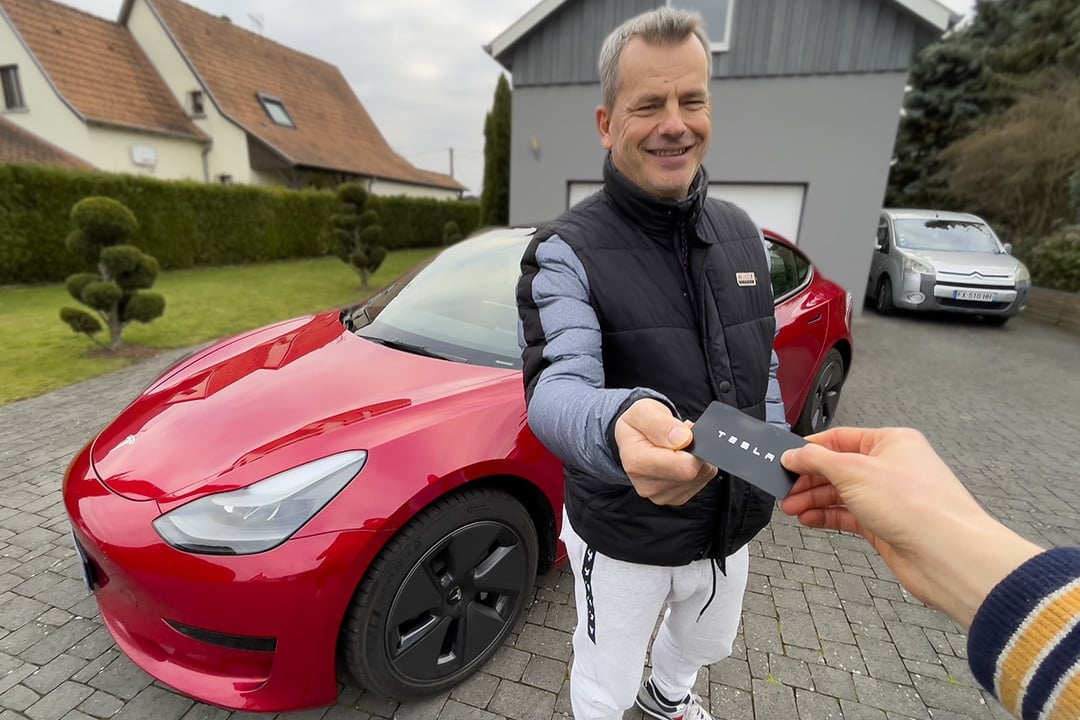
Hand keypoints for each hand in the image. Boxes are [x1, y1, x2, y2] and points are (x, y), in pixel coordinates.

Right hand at [614, 398, 716, 505]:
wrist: (632, 439)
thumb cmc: (638, 424)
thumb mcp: (643, 411)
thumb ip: (661, 424)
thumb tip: (683, 439)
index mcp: (636, 462)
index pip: (682, 466)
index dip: (691, 445)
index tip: (684, 432)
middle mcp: (647, 485)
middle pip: (694, 472)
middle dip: (694, 449)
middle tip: (681, 436)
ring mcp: (661, 495)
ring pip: (701, 476)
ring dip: (695, 457)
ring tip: (678, 446)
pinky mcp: (675, 498)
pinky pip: (701, 481)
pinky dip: (697, 467)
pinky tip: (681, 458)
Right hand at [780, 427, 1041, 629]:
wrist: (947, 555)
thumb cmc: (915, 505)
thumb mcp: (854, 471)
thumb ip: (817, 460)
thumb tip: (792, 455)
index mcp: (891, 442)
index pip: (840, 438)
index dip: (810, 449)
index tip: (785, 460)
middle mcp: (891, 467)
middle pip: (838, 467)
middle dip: (809, 479)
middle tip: (784, 490)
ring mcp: (889, 498)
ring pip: (841, 493)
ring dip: (814, 500)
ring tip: (792, 509)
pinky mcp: (886, 525)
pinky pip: (848, 516)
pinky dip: (827, 517)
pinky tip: (809, 520)